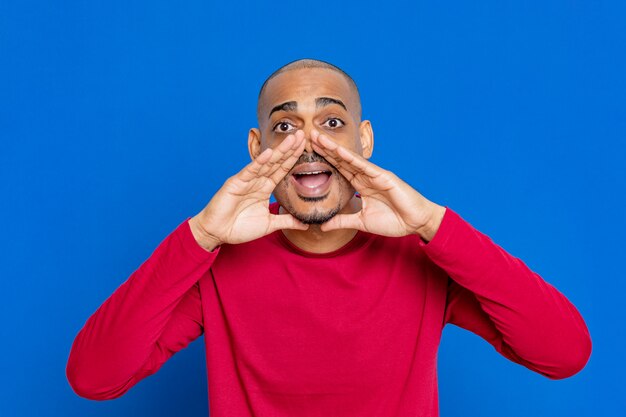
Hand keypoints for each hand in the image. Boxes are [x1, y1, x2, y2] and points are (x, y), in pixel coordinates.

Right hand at [189, 131, 308, 250]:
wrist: (219, 233)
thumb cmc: (240, 227)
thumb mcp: (269, 224)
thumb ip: (287, 221)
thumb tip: (305, 225)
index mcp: (265, 187)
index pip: (282, 169)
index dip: (294, 157)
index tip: (306, 146)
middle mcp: (257, 180)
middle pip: (277, 161)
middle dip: (290, 148)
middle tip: (303, 134)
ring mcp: (247, 180)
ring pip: (266, 163)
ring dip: (279, 151)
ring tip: (292, 139)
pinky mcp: (236, 183)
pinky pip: (250, 171)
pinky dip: (259, 162)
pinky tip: (269, 153)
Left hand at [310, 129, 445, 241]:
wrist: (415, 223)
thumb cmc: (393, 221)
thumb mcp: (361, 222)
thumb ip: (342, 221)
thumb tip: (323, 226)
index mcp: (361, 185)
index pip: (338, 169)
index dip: (324, 159)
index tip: (308, 151)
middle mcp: (366, 176)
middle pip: (341, 159)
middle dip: (325, 148)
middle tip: (308, 135)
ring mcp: (374, 175)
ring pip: (350, 159)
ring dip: (333, 148)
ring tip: (318, 137)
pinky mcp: (384, 177)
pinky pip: (365, 166)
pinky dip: (351, 158)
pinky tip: (339, 150)